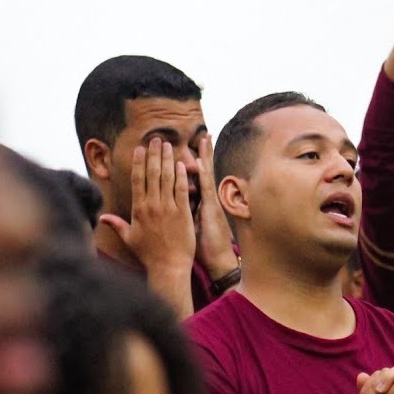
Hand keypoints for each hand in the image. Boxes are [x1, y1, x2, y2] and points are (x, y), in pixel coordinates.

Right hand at [99, 139, 195, 276]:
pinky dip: (182, 176)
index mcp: (138, 209)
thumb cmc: (148, 254)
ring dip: (167, 159)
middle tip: (156, 138)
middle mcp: (152, 206)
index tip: (140, 148)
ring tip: (168, 145)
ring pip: (167, 178)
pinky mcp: (183, 213)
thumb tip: (101, 218)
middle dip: (154, 154)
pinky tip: (182, 164)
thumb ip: (116, 225)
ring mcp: (168, 209)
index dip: (139, 162)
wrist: (168, 267)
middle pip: (152, 174)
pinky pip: (182, 190)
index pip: (138, 180)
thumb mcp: (129, 238)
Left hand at [193, 136, 237, 279]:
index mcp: (200, 202)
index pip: (196, 178)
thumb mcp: (192, 227)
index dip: (194, 162)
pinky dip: (204, 173)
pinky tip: (200, 160)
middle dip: (204, 152)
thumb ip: (186, 214)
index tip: (192, 146)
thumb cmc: (204, 247)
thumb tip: (175, 207)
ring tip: (205, 138)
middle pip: (204, 171)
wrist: (217, 259)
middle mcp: (207, 198)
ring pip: (207, 174)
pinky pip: (206, 187)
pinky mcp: (211, 208)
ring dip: (206, 156)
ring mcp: (211, 201)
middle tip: (204, 134)